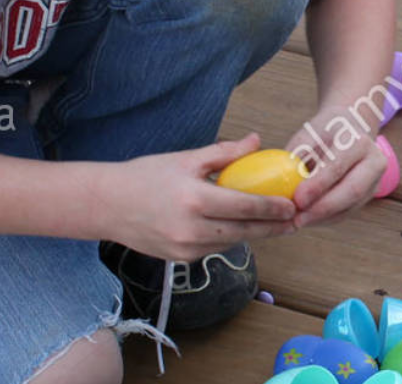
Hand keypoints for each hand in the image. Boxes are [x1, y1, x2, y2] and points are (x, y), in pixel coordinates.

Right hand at [95, 134, 297, 260]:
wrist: (106, 205)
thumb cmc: (145, 176)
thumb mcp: (185, 159)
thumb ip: (225, 153)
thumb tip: (256, 141)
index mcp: (195, 200)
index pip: (246, 207)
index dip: (274, 209)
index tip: (294, 206)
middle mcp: (191, 230)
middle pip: (245, 231)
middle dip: (273, 227)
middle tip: (295, 220)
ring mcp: (185, 249)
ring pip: (231, 241)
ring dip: (253, 233)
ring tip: (274, 223)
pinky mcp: (180, 259)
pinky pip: (214, 248)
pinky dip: (228, 237)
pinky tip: (239, 227)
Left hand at [285, 111, 387, 228]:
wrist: (350, 126)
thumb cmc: (325, 130)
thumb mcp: (309, 134)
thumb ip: (299, 156)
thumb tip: (282, 180)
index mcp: (359, 140)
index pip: (338, 166)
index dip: (317, 186)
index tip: (297, 199)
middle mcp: (374, 160)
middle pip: (352, 191)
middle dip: (322, 209)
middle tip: (297, 219)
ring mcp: (376, 179)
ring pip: (351, 206)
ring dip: (323, 217)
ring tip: (299, 221)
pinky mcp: (369, 194)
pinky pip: (349, 211)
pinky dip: (327, 219)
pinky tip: (309, 219)